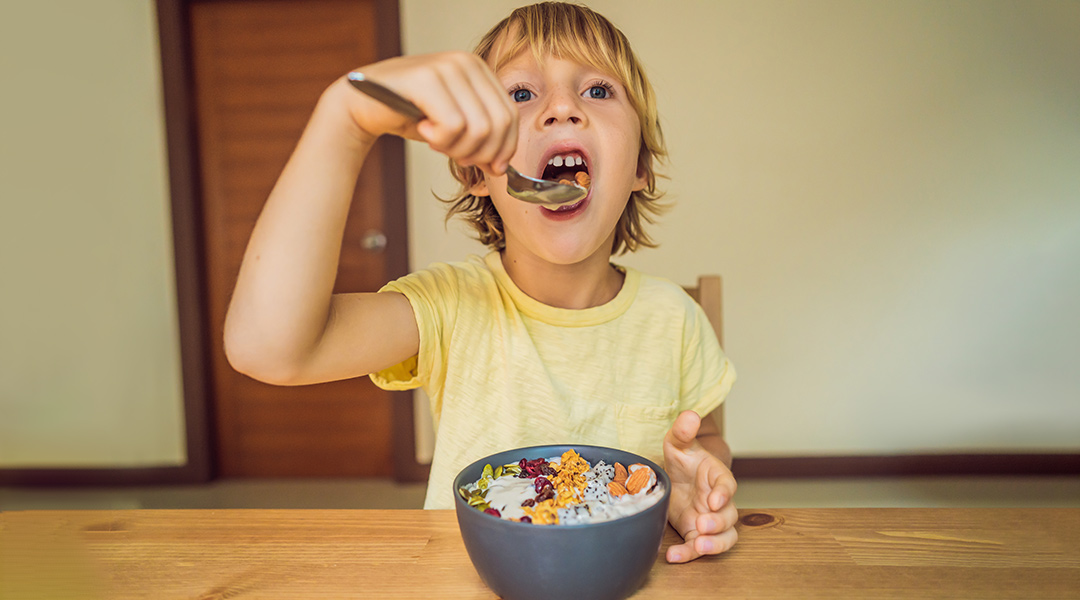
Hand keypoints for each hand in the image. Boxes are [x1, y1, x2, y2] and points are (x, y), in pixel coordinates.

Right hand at [331, 52, 517, 176]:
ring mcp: (446, 67)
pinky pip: (453, 126)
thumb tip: (500, 167)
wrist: (362, 105)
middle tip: (456, 155)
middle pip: (498, 124)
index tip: (491, 167)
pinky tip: (424, 130)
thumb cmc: (410, 114)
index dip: (505, 148)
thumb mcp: (454, 124)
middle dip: (480, 153)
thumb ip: (481, 138)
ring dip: (457, 148)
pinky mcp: (426, 79)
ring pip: (478, 128)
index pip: (510, 115)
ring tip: (436, 141)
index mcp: (479, 69)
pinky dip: (441, 141)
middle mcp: (466, 62)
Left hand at [663, 410, 738, 562]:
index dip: (724, 493)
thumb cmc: (682, 459)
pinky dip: (689, 555)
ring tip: (699, 547)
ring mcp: (710, 520)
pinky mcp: (697, 534)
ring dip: (714, 545)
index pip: (727, 485)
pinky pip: (699, 548)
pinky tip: (673, 557)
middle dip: (719, 523)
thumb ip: (683, 431)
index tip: (714, 500)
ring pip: (724, 537)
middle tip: (703, 524)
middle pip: (730, 516)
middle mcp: (718, 502)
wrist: (674, 477)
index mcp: (717, 477)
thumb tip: (690, 415)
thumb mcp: (677, 443)